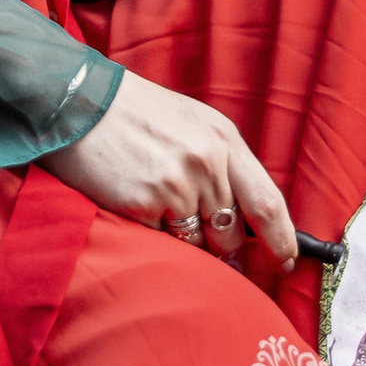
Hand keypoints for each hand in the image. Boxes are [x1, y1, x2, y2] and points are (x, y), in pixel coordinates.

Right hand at [47, 67, 296, 266]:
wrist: (79, 103)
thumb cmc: (138, 114)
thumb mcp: (194, 124)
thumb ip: (225, 165)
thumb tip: (246, 217)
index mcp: (224, 140)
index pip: (267, 202)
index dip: (281, 240)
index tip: (285, 262)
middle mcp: (206, 163)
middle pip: (232, 233)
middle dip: (223, 247)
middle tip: (203, 238)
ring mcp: (175, 186)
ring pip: (198, 244)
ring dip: (186, 242)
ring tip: (161, 210)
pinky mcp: (143, 205)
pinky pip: (162, 243)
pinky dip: (154, 235)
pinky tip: (137, 206)